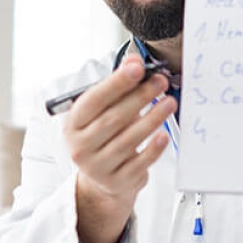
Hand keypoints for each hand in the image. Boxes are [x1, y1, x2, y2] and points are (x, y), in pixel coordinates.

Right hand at [63, 54, 176, 242]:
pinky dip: (153, 148)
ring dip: (152, 118)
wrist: (101, 180)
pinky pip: (139, 162)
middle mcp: (81, 147)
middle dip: (140, 97)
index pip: (94, 100)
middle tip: (159, 82)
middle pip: (113, 118)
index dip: (117, 83)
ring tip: (169, 102)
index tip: (137, 67)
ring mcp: (98, 167)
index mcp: (73, 124)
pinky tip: (164, 134)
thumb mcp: (102, 112)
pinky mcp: (117, 181)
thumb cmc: (103, 137)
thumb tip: (133, 61)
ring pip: (129, 139)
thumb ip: (117, 86)